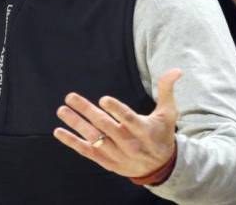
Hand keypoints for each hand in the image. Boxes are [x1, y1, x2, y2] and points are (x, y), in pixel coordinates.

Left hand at [53, 69, 181, 178]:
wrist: (160, 166)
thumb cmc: (162, 133)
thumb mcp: (168, 113)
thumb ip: (167, 90)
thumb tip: (176, 70)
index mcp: (146, 132)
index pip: (130, 121)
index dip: (117, 111)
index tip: (103, 99)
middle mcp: (131, 145)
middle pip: (107, 127)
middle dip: (88, 112)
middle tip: (71, 97)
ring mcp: (117, 155)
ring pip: (94, 139)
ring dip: (76, 124)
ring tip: (62, 110)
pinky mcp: (107, 162)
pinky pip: (87, 152)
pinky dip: (72, 142)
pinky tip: (59, 131)